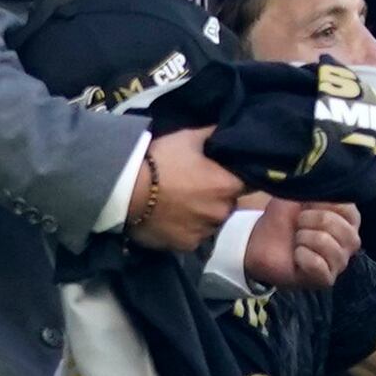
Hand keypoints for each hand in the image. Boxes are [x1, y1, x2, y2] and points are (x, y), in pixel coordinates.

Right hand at [125, 126, 247, 252]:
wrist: (127, 190)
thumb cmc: (161, 160)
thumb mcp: (189, 138)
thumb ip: (213, 134)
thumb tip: (227, 129)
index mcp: (228, 185)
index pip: (248, 183)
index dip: (234, 178)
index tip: (221, 174)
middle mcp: (222, 211)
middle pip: (228, 204)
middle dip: (218, 197)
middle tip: (196, 187)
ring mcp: (205, 231)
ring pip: (211, 222)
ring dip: (203, 214)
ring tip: (182, 204)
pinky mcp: (186, 245)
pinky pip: (193, 237)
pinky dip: (186, 229)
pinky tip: (173, 219)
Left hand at [241, 198, 357, 292]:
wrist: (259, 240)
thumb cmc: (284, 217)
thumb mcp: (300, 194)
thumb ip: (318, 188)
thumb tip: (328, 183)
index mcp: (349, 220)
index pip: (348, 209)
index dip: (323, 204)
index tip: (307, 206)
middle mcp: (350, 242)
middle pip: (339, 226)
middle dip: (311, 221)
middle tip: (298, 225)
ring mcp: (340, 262)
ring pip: (327, 244)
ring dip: (304, 238)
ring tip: (297, 240)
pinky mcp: (326, 279)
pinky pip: (317, 264)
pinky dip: (301, 256)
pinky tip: (296, 256)